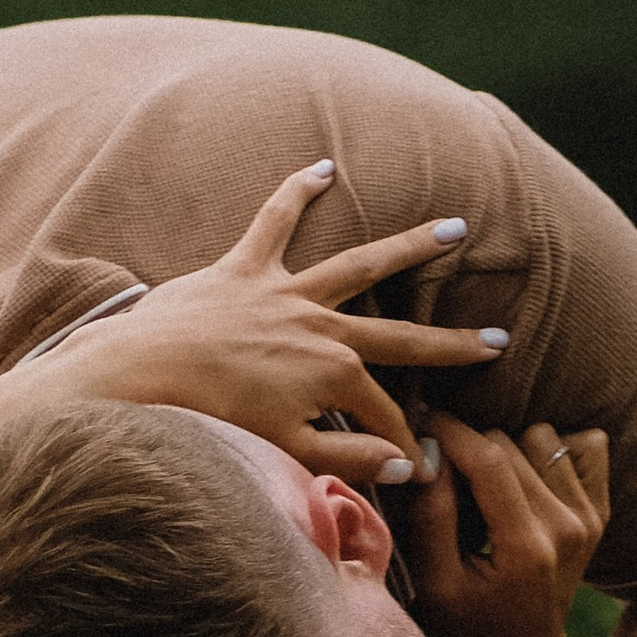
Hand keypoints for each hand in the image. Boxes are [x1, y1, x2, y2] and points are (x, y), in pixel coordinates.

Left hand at [51, 162, 510, 485]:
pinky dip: (296, 192)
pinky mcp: (242, 269)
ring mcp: (284, 293)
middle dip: (450, 344)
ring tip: (453, 229)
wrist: (138, 377)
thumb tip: (406, 467)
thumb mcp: (287, 453)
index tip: (417, 468)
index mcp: (333, 375)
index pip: (384, 415)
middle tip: (497, 340)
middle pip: (399, 337)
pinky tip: (322, 168)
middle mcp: (320, 327)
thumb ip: (349, 459)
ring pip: (359, 265)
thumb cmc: (209, 423)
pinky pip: (273, 222)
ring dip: (409, 247)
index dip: (402, 444)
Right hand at [401, 416, 610, 636]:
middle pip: (511, 441)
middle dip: (470, 444)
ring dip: (507, 449)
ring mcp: (589, 518)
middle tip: (444, 468)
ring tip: (483, 483)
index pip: (489, 458)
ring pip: (541, 436)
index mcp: (527, 547)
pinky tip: (523, 479)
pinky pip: (579, 446)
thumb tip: (428, 450)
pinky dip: (548, 452)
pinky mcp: (598, 512)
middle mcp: (567, 526)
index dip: (447, 430)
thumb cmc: (467, 628)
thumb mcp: (435, 583)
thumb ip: (431, 515)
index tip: (417, 421)